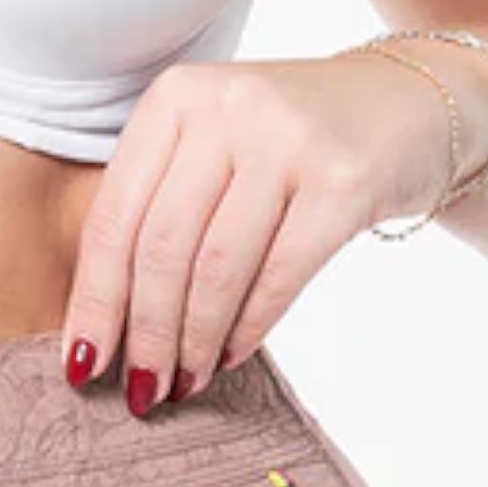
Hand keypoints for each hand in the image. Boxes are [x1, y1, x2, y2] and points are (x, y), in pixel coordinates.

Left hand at [63, 49, 461, 409]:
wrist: (406, 105)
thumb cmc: (288, 140)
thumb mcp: (214, 140)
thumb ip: (161, 201)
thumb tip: (104, 318)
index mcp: (177, 96)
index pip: (116, 213)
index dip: (94, 297)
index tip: (81, 362)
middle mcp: (227, 107)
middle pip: (162, 245)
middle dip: (145, 331)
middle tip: (141, 390)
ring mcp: (288, 140)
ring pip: (217, 266)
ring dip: (193, 339)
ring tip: (183, 383)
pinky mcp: (344, 181)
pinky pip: (279, 274)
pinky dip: (249, 327)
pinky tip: (230, 356)